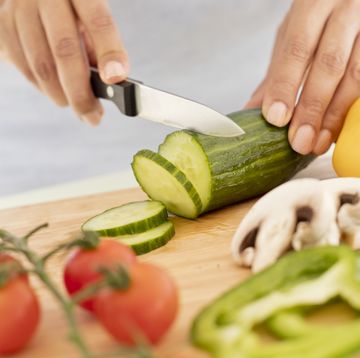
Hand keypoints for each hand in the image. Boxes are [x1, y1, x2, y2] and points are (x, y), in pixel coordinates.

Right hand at [0, 0, 128, 124]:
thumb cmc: (69, 14)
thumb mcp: (89, 21)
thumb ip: (100, 47)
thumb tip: (109, 84)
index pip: (98, 21)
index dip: (109, 52)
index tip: (116, 79)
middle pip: (65, 50)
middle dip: (81, 92)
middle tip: (93, 116)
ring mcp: (19, 9)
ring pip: (42, 65)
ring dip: (63, 96)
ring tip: (79, 108)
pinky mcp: (3, 27)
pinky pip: (24, 68)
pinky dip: (44, 89)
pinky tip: (58, 93)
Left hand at [245, 0, 359, 154]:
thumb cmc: (320, 16)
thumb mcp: (294, 34)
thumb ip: (277, 71)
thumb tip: (250, 110)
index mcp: (313, 6)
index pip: (297, 49)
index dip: (285, 86)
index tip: (276, 118)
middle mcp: (345, 11)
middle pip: (328, 64)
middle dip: (312, 108)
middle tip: (299, 141)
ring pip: (357, 74)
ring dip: (336, 114)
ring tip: (319, 143)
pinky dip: (354, 108)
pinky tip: (340, 128)